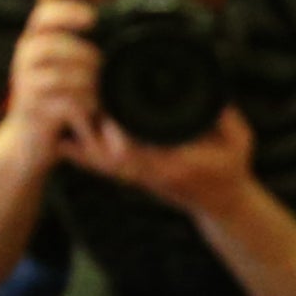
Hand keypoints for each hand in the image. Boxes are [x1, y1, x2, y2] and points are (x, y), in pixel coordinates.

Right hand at [7, 0, 105, 168]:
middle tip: (100, 72)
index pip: (44, 16)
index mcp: (31, 45)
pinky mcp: (32, 109)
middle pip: (58, 46)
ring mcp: (25, 84)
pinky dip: (84, 108)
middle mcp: (23, 60)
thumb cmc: (53, 103)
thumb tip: (101, 25)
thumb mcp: (60, 70)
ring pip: (63, 76)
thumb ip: (72, 50)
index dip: (68, 12)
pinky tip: (91, 114)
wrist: (28, 142)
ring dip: (87, 86)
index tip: (93, 19)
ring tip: (96, 97)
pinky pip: (66, 102)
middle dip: (86, 57)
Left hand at [63, 103, 258, 218]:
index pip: (136, 152)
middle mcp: (149, 172)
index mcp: (171, 165)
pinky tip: (63, 144)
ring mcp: (139, 175)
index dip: (116, 136)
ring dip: (80, 144)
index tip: (103, 115)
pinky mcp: (133, 173)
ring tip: (56, 125)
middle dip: (88, 135)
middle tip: (68, 109)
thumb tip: (214, 93)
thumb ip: (226, 119)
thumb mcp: (239, 143)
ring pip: (101, 162)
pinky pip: (103, 165)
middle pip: (107, 157)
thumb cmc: (231, 170)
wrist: (221, 202)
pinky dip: (83, 156)